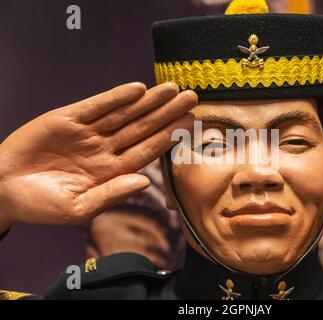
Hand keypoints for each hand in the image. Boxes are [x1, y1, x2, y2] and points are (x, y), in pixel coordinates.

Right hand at [0, 82, 196, 230]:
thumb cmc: (40, 205)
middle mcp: (104, 149)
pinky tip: (137, 89)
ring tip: (172, 89)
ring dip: (148, 101)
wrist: (2, 189)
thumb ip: (112, 194)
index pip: (147, 151)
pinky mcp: (68, 118)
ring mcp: (88, 133)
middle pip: (142, 127)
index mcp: (111, 171)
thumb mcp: (78, 208)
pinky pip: (97, 106)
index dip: (169, 138)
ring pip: (125, 113)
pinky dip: (116, 97)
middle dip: (167, 113)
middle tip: (192, 99)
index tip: (190, 126)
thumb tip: (145, 182)